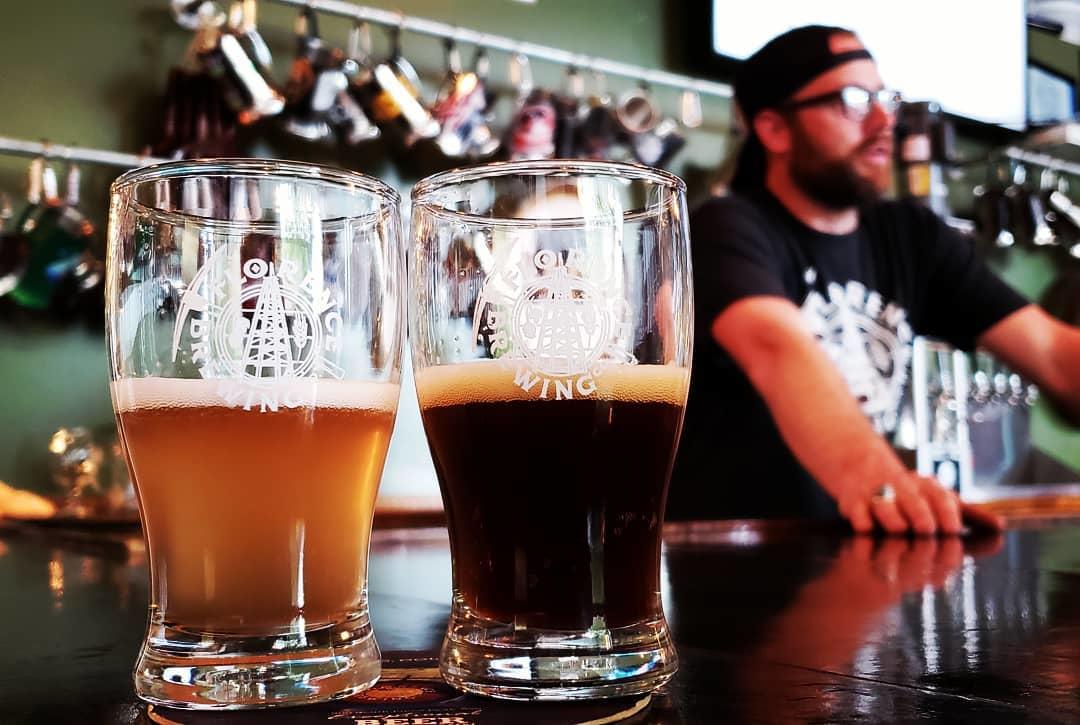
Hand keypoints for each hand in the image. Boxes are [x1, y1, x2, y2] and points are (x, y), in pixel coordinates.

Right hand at [836, 471, 1003, 535]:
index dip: (947, 513)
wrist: (857, 462)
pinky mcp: (851, 503)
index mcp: (924, 485)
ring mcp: (874, 495)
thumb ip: (968, 512)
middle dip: (921, 518)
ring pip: (886, 511)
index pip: (940, 497)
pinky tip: (868, 529)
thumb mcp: (935, 494)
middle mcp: (900, 488)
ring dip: (893, 522)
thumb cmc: (905, 488)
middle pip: (914, 504)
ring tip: (898, 531)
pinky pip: (858, 516)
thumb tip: (1001, 526)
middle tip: (926, 531)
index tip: (952, 530)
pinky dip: (863, 523)